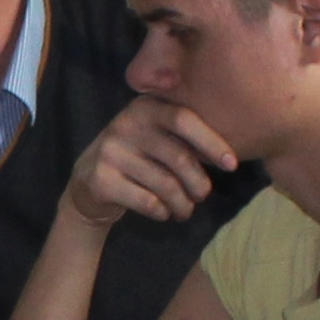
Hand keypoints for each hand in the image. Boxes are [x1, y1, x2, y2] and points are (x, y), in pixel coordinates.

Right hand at [66, 100, 240, 229]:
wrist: (88, 185)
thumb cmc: (137, 160)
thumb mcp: (157, 137)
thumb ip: (184, 136)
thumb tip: (230, 153)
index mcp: (145, 107)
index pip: (184, 119)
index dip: (212, 142)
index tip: (232, 165)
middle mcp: (125, 123)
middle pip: (179, 156)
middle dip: (199, 183)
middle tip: (202, 196)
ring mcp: (110, 150)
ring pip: (165, 184)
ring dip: (182, 204)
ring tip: (184, 211)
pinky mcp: (100, 179)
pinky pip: (147, 201)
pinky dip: (161, 212)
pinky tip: (162, 213)